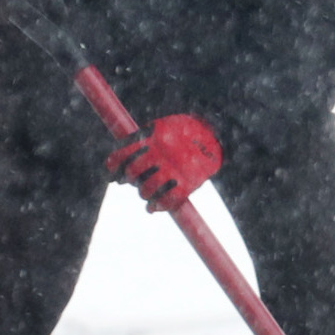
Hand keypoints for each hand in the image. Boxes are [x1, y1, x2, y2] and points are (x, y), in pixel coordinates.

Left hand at [108, 115, 222, 212]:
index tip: (113, 172)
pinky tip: (153, 208)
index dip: (114, 165)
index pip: (124, 153)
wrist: (221, 132)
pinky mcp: (189, 182)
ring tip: (146, 194)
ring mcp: (176, 168)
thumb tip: (117, 160)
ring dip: (143, 194)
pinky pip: (168, 200)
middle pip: (134, 173)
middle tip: (132, 181)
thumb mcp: (163, 126)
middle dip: (130, 179)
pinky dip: (158, 206)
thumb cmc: (187, 129)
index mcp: (154, 136)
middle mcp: (162, 152)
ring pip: (148, 189)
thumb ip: (142, 138)